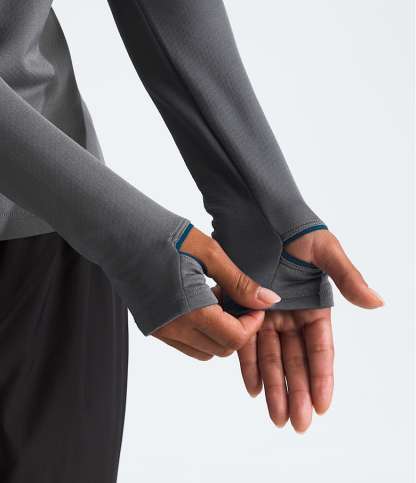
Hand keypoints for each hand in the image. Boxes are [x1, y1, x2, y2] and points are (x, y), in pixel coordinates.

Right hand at [152, 227, 280, 359]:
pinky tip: (198, 302)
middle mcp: (173, 329)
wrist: (120, 232)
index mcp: (191, 311)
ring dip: (218, 332)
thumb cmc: (165, 236)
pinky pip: (185, 343)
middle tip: (234, 297)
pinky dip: (200, 331)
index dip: (252, 324)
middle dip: (237, 328)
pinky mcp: (150, 327)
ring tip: (215, 298)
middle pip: (221, 349)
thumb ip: (240, 283)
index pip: (234, 339)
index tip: (254, 303)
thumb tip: (270, 301)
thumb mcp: (210, 253)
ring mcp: (159, 331)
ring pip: (203, 351)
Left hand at [237, 230, 383, 431]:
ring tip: (275, 416)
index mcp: (315, 304)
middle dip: (297, 392)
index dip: (322, 378)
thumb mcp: (325, 251)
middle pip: (296, 360)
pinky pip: (246, 341)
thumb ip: (347, 278)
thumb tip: (377, 303)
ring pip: (272, 357)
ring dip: (273, 386)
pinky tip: (252, 388)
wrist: (256, 212)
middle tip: (297, 424)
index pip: (321, 349)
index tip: (322, 406)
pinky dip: (249, 364)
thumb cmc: (295, 228)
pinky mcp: (242, 308)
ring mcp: (266, 313)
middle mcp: (291, 314)